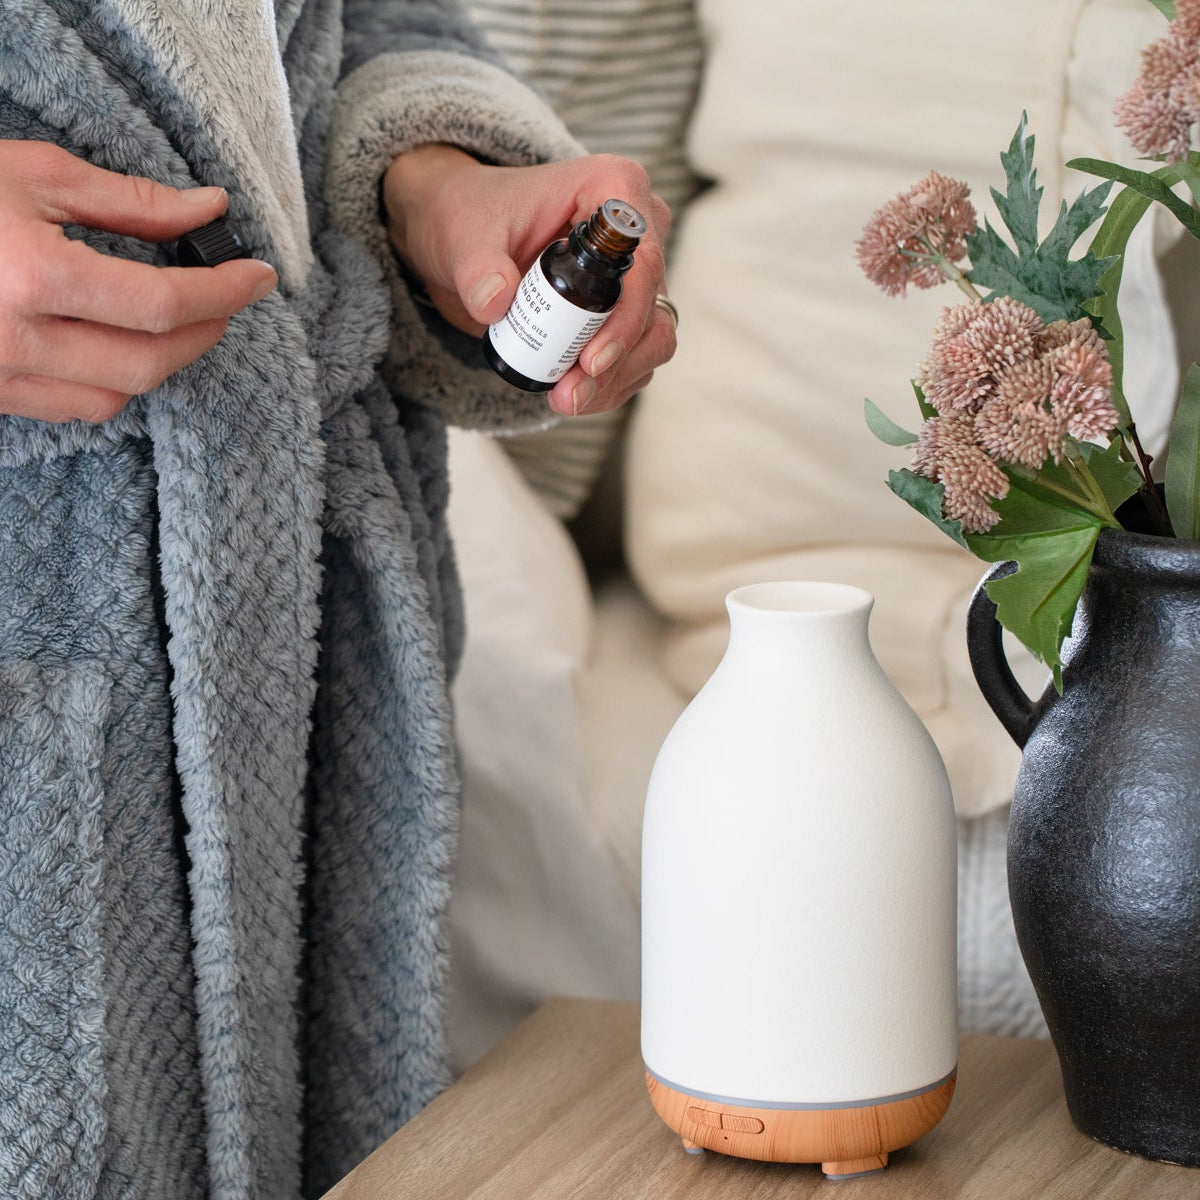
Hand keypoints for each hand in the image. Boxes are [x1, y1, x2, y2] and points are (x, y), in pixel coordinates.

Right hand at [0, 140, 277, 422]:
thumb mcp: (31, 175)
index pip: (162, 302)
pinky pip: (75, 407)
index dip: (224, 293)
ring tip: (175, 318)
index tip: (260, 277)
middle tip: (226, 298)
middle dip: (206, 331)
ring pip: (118, 395)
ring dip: (163, 360)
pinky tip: (119, 343)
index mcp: (31, 276)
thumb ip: (129, 202)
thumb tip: (208, 209)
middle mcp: (16, 339)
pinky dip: (114, 379)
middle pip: (151, 361)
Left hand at [383, 146, 674, 415]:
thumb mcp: (466, 239)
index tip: (590, 361)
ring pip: (653, 339)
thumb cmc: (471, 219)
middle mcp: (639, 231)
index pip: (643, 262)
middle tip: (569, 394)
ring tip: (565, 400)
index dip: (625, 317)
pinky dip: (608, 384)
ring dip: (614, 379)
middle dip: (617, 361)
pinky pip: (635, 357)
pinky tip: (570, 395)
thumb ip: (478, 269)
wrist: (464, 240)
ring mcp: (637, 275)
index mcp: (612, 189)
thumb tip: (495, 302)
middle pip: (653, 309)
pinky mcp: (626, 311)